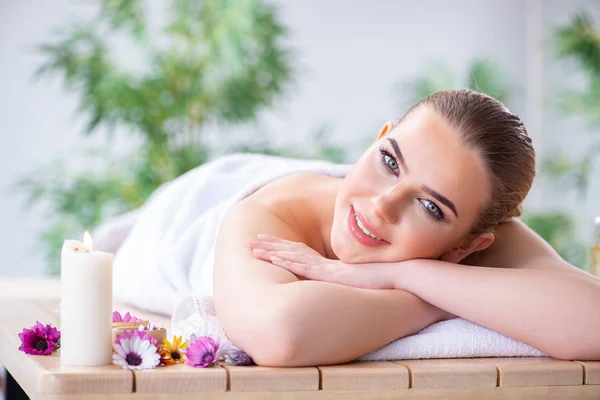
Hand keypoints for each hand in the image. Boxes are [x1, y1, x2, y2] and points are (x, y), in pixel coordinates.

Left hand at [249, 234, 393, 289]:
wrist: (401, 276)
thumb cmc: (387, 282)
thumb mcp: (363, 285)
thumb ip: (352, 285)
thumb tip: (348, 289)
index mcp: (331, 267)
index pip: (302, 256)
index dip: (284, 249)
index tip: (268, 245)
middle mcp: (325, 264)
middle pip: (292, 252)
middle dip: (271, 246)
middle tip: (251, 241)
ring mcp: (327, 268)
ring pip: (293, 257)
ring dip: (271, 252)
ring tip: (253, 248)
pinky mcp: (331, 274)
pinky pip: (305, 267)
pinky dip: (288, 261)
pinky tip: (273, 258)